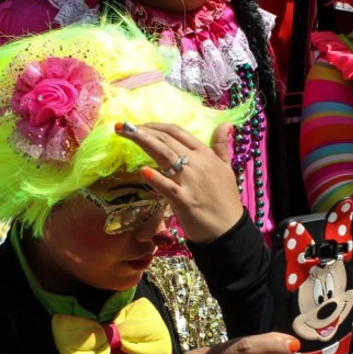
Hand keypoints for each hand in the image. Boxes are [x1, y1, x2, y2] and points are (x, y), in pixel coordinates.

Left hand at [115, 121, 244, 242]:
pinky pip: (168, 187)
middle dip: (143, 130)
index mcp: (206, 155)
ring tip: (125, 132)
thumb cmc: (225, 200)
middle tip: (124, 126)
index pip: (178, 133)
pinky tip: (142, 170)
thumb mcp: (226, 168)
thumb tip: (226, 124)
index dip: (157, 126)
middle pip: (167, 141)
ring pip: (165, 156)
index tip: (139, 124)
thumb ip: (221, 146)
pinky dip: (156, 178)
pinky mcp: (184, 201)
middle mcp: (197, 164)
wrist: (229, 230)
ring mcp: (190, 182)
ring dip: (143, 141)